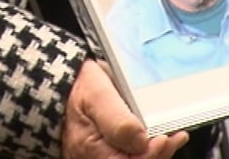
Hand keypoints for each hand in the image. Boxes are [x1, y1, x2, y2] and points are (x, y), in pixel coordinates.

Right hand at [62, 59, 188, 157]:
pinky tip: (159, 139)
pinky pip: (127, 155)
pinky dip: (146, 150)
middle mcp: (91, 157)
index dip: (150, 154)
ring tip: (172, 138)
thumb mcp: (96, 93)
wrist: (53, 78)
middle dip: (156, 154)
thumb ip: (117, 119)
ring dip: (154, 152)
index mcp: (89, 148)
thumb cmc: (74, 84)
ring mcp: (96, 154)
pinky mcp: (102, 149)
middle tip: (175, 138)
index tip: (165, 138)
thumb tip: (141, 140)